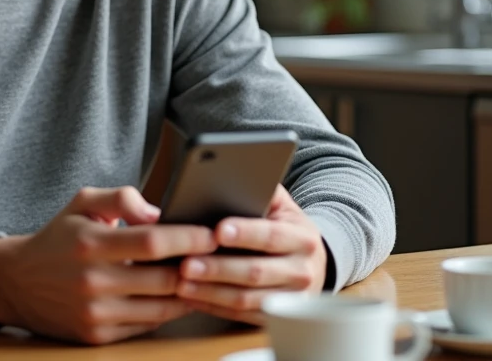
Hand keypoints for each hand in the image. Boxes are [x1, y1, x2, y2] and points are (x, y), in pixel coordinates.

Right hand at [0, 186, 217, 344]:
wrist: (17, 283)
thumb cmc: (59, 238)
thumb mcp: (82, 203)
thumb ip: (121, 197)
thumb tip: (157, 212)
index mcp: (90, 243)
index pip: (151, 242)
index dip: (188, 238)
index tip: (211, 233)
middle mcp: (92, 281)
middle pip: (163, 278)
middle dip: (197, 267)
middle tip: (218, 256)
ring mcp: (95, 313)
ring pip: (161, 307)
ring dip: (188, 292)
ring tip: (204, 276)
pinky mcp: (97, 336)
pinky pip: (147, 325)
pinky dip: (167, 311)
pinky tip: (178, 295)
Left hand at [176, 185, 326, 324]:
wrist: (310, 263)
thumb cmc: (283, 228)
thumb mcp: (281, 205)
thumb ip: (261, 189)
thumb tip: (232, 173)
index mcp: (302, 238)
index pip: (271, 235)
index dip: (245, 233)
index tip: (218, 230)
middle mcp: (301, 271)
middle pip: (255, 272)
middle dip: (218, 268)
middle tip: (186, 263)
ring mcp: (290, 299)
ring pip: (246, 299)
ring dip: (210, 292)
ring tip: (181, 283)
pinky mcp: (274, 317)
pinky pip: (241, 316)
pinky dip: (213, 307)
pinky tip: (191, 297)